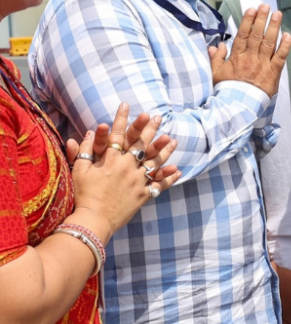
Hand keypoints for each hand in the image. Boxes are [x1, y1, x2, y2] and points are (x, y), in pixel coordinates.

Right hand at [70, 103, 181, 234]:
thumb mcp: (80, 171)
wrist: (94, 219)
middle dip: (149, 129)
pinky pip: (159, 185)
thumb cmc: (84, 195)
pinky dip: (168, 178)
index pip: (118, 134)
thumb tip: (87, 132)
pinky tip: (177, 171)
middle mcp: (128, 167)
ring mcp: (138, 181)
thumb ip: (84, 151)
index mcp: (112, 160)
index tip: (127, 104)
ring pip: (155, 162)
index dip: (122, 118)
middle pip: (141, 144)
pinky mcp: (144, 195)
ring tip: (173, 140)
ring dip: (165, 150)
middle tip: (157, 117)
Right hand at [208, 4, 290, 96]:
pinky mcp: (273, 73)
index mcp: (236, 57)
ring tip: (278, 14)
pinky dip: (285, 46)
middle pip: (257, 35)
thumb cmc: (227, 91)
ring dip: (274, 27)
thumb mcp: (215, 74)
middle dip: (262, 19)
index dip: (248, 21)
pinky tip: (288, 35)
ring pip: (269, 43)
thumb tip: (216, 45)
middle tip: (266, 6)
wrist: (238, 108)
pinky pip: (280, 57)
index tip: (252, 9)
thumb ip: (215, 58)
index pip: (243, 34)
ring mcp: (262, 65)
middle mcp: (250, 58)